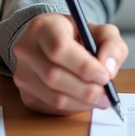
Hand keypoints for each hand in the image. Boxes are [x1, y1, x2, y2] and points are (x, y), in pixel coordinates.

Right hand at [11, 13, 127, 115]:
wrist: (53, 44)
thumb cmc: (78, 37)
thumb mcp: (101, 32)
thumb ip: (112, 45)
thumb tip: (108, 69)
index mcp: (43, 27)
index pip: (59, 48)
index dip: (84, 66)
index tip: (105, 76)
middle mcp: (26, 49)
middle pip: (54, 76)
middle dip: (86, 89)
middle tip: (106, 93)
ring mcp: (22, 74)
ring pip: (54, 97)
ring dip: (82, 102)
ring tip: (100, 99)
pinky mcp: (26, 95)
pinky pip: (52, 108)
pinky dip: (73, 109)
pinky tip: (84, 100)